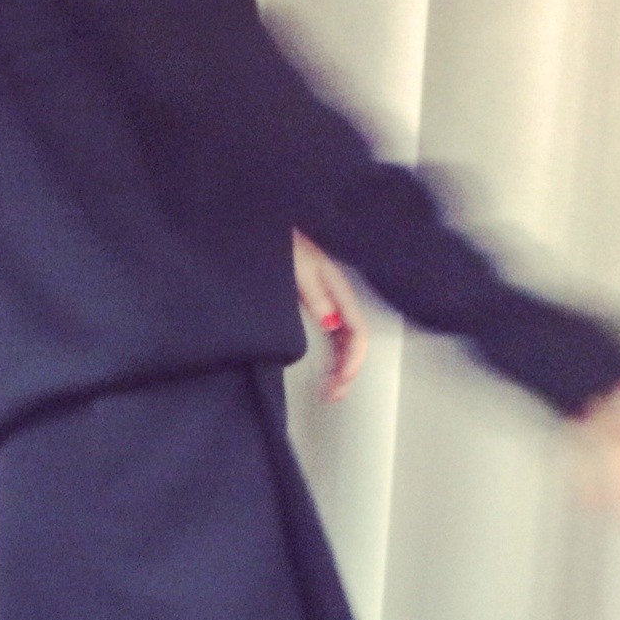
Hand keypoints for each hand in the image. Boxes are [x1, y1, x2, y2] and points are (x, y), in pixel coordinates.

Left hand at [292, 229, 368, 401]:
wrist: (262, 222)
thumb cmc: (281, 240)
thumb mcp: (297, 267)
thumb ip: (315, 295)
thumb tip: (332, 324)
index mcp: (337, 288)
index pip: (357, 332)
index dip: (353, 360)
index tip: (339, 383)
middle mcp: (335, 296)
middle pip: (352, 339)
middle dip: (347, 370)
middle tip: (331, 396)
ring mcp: (324, 299)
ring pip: (342, 339)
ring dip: (339, 365)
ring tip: (329, 391)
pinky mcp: (311, 300)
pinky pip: (329, 332)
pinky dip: (329, 354)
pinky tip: (323, 368)